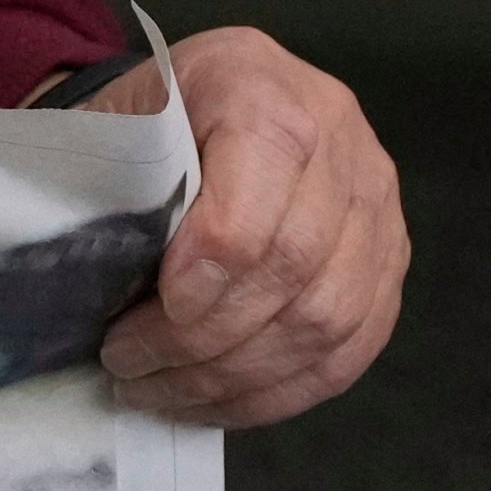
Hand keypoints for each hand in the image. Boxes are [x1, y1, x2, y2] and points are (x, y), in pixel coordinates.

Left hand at [77, 27, 403, 425]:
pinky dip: (278, 392)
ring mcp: (376, 202)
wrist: (204, 102)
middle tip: (127, 364)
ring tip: (159, 390)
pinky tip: (214, 401)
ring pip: (328, 321)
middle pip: (294, 270)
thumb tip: (102, 288)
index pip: (254, 203)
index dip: (205, 274)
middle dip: (202, 341)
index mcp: (259, 89)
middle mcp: (340, 138)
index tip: (147, 315)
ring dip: (234, 377)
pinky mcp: (388, 259)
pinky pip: (350, 349)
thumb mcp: (115, 125)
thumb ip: (120, 192)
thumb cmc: (148, 120)